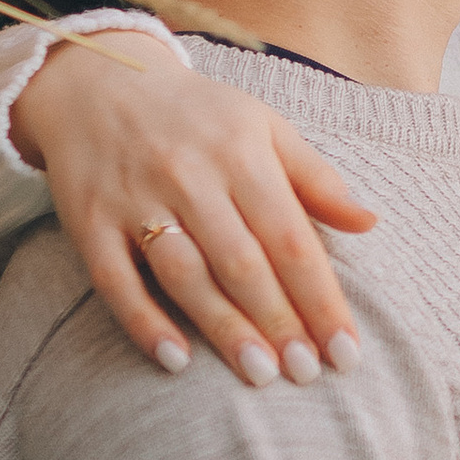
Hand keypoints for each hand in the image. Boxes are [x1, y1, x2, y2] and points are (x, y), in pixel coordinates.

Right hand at [12, 39, 375, 383]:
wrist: (99, 84)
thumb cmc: (198, 117)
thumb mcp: (264, 127)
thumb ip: (315, 178)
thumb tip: (370, 222)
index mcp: (241, 152)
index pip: (291, 237)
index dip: (321, 297)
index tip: (346, 350)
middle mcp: (190, 176)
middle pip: (242, 262)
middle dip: (280, 322)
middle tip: (308, 374)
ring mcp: (135, 199)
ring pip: (186, 274)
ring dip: (224, 328)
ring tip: (261, 375)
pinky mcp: (89, 222)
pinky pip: (115, 281)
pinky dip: (144, 322)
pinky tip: (177, 361)